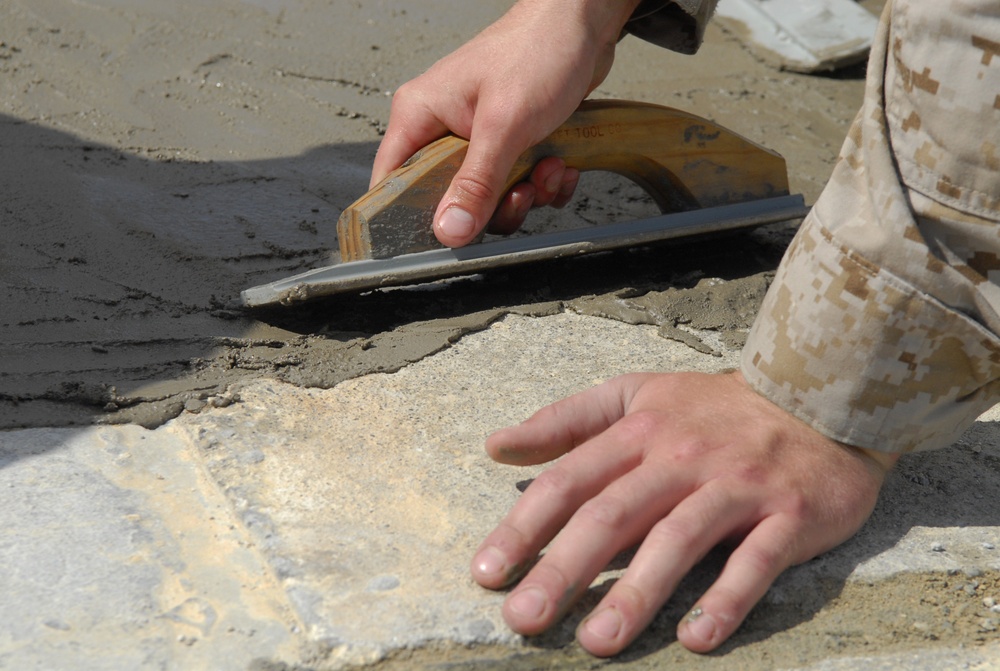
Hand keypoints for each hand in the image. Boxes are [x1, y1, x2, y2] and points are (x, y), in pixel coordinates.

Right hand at [371, 0, 641, 245]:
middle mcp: (443, 129)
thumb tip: (449, 232)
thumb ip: (475, 183)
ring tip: (548, 166)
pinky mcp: (510, 144)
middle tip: (519, 191)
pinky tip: (561, 163)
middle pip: (448, 200)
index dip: (407, 216)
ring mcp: (477, 138)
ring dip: (526, 193)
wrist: (584, 24)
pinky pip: (517, 185)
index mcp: (420, 116)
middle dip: (492, 205)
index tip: (441, 239)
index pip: (391, 181)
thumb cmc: (537, 52)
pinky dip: (543, 184)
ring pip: (489, 198)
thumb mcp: (504, 126)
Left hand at [471, 370, 897, 655]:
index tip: (486, 572)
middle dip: (564, 569)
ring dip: (637, 593)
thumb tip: (496, 446)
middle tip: (523, 619)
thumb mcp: (637, 393)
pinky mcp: (789, 515)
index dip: (524, 527)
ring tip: (597, 642)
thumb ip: (566, 420)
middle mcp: (681, 456)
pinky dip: (727, 599)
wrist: (818, 394)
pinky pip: (756, 561)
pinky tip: (696, 640)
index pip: (570, 480)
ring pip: (679, 540)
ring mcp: (736, 486)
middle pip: (613, 514)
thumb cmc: (714, 407)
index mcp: (640, 429)